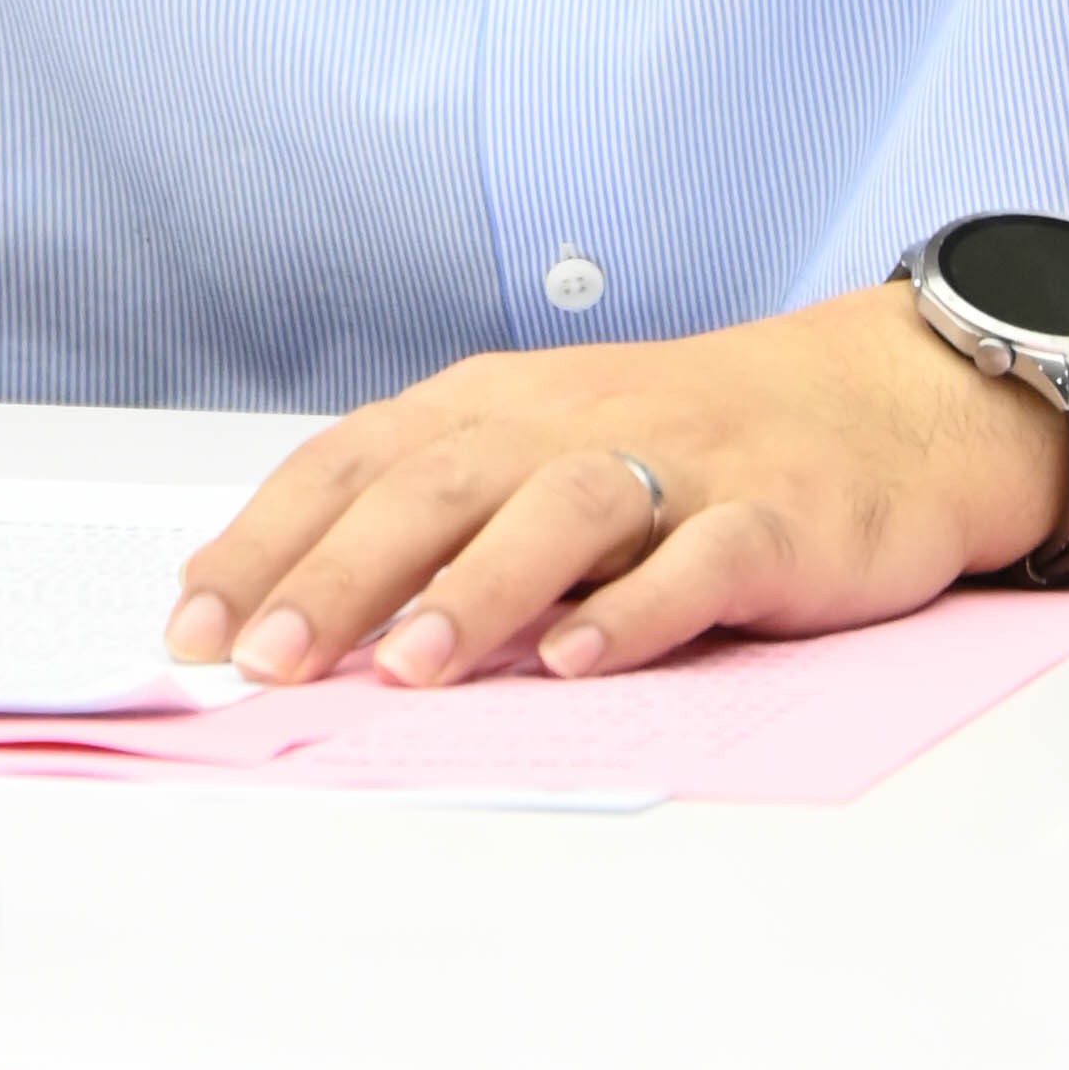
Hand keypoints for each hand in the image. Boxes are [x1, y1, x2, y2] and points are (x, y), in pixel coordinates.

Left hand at [162, 286, 1068, 690]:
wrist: (873, 402)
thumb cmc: (676, 446)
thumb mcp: (538, 456)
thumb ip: (430, 520)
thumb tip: (281, 612)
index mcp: (495, 408)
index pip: (355, 464)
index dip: (269, 542)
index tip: (195, 625)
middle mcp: (569, 423)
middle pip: (437, 485)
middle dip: (342, 574)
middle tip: (272, 660)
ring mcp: (674, 467)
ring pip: (559, 511)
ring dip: (477, 588)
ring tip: (410, 667)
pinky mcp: (769, 518)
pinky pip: (697, 560)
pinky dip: (636, 607)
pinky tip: (580, 659)